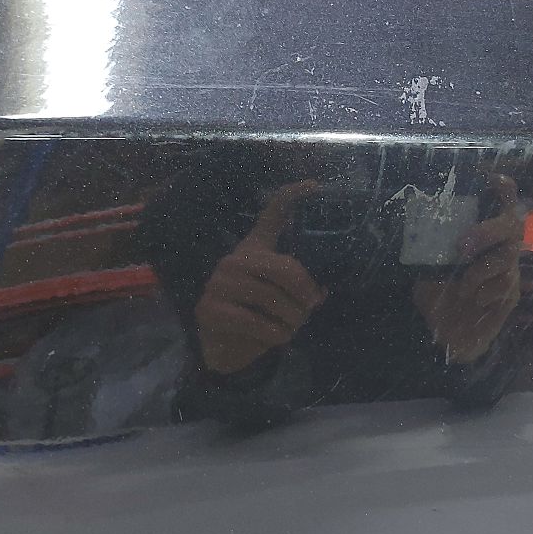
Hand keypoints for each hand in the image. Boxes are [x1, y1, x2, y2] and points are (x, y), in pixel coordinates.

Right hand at [195, 180, 327, 375]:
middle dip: (304, 296)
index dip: (292, 196)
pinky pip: (256, 322)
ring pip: (273, 299)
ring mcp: (220, 283)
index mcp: (254, 249)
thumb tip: (321, 291)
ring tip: (292, 328)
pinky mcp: (211, 309)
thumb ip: (301, 289)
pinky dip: (274, 334)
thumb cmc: (258, 316)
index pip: (271, 215)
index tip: (315, 184)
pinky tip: (277, 338)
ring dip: (292, 320)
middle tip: (309, 312)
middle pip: (286, 269)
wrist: (223, 348)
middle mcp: (235, 260)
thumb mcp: (281, 298)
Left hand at [413, 174, 522, 363]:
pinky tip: (471, 302)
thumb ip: (428, 245)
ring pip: (505, 260)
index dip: (503, 189)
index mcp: (481, 235)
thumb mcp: (425, 264)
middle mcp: (501, 247)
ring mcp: (509, 271)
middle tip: (463, 245)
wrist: (444, 336)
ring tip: (461, 288)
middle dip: (489, 231)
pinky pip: (502, 288)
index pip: (501, 202)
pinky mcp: (510, 295)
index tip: (494, 179)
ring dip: (478, 272)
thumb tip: (410, 218)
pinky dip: (482, 294)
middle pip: (512, 225)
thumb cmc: (436, 294)